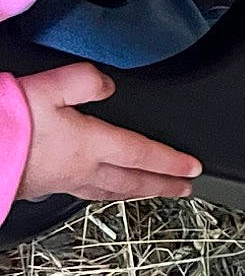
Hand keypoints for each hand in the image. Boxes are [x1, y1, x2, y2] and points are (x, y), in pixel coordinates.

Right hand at [17, 63, 201, 200]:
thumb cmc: (5, 123)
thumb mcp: (48, 88)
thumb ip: (83, 81)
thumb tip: (107, 84)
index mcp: (91, 145)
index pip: (144, 155)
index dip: (171, 161)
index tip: (194, 168)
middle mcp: (80, 170)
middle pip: (132, 182)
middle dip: (162, 185)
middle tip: (184, 189)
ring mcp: (59, 183)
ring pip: (107, 192)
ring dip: (133, 193)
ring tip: (148, 194)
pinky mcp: (38, 188)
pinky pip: (81, 193)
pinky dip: (98, 193)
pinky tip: (95, 192)